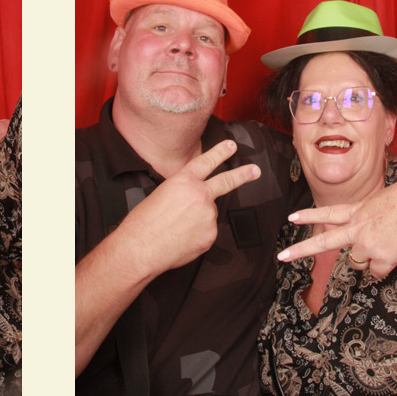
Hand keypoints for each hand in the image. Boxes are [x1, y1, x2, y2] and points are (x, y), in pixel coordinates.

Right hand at [125, 141, 261, 279]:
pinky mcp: (210, 235)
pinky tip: (181, 239)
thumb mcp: (160, 195)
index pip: (207, 161)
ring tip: (177, 229)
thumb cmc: (143, 224)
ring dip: (198, 221)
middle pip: (226, 181)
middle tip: (255, 171)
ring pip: (209, 215)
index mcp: (184, 181)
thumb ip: (182, 193)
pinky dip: (197, 236)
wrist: (141, 248)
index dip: (221, 152)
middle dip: (243, 174)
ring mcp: (208, 216)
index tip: (231, 146)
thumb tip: (190, 201)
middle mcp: (200, 195)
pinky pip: (207, 233)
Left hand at [281, 177, 396, 277]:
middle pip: (323, 242)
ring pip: (357, 263)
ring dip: (368, 260)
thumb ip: (371, 216)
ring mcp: (367, 243)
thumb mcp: (384, 199)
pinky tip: (396, 253)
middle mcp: (358, 227)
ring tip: (387, 244)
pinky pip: (377, 272)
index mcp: (359, 209)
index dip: (309, 215)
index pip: (328, 213)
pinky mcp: (382, 257)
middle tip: (282, 257)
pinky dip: (385, 267)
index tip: (292, 218)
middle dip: (300, 250)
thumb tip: (372, 235)